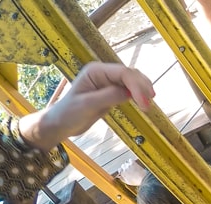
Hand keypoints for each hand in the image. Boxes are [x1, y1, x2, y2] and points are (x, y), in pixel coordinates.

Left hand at [19, 62, 153, 149]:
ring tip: (148, 104)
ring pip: (133, 80)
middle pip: (131, 74)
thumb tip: (129, 93)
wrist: (61, 124)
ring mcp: (108, 81)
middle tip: (148, 105)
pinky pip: (130, 89)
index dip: (136, 86)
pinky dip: (139, 94)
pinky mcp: (112, 91)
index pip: (123, 73)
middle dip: (142, 87)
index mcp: (96, 71)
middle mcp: (103, 73)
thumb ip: (109, 96)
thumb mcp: (88, 105)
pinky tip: (143, 102)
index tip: (144, 104)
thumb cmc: (69, 113)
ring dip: (143, 89)